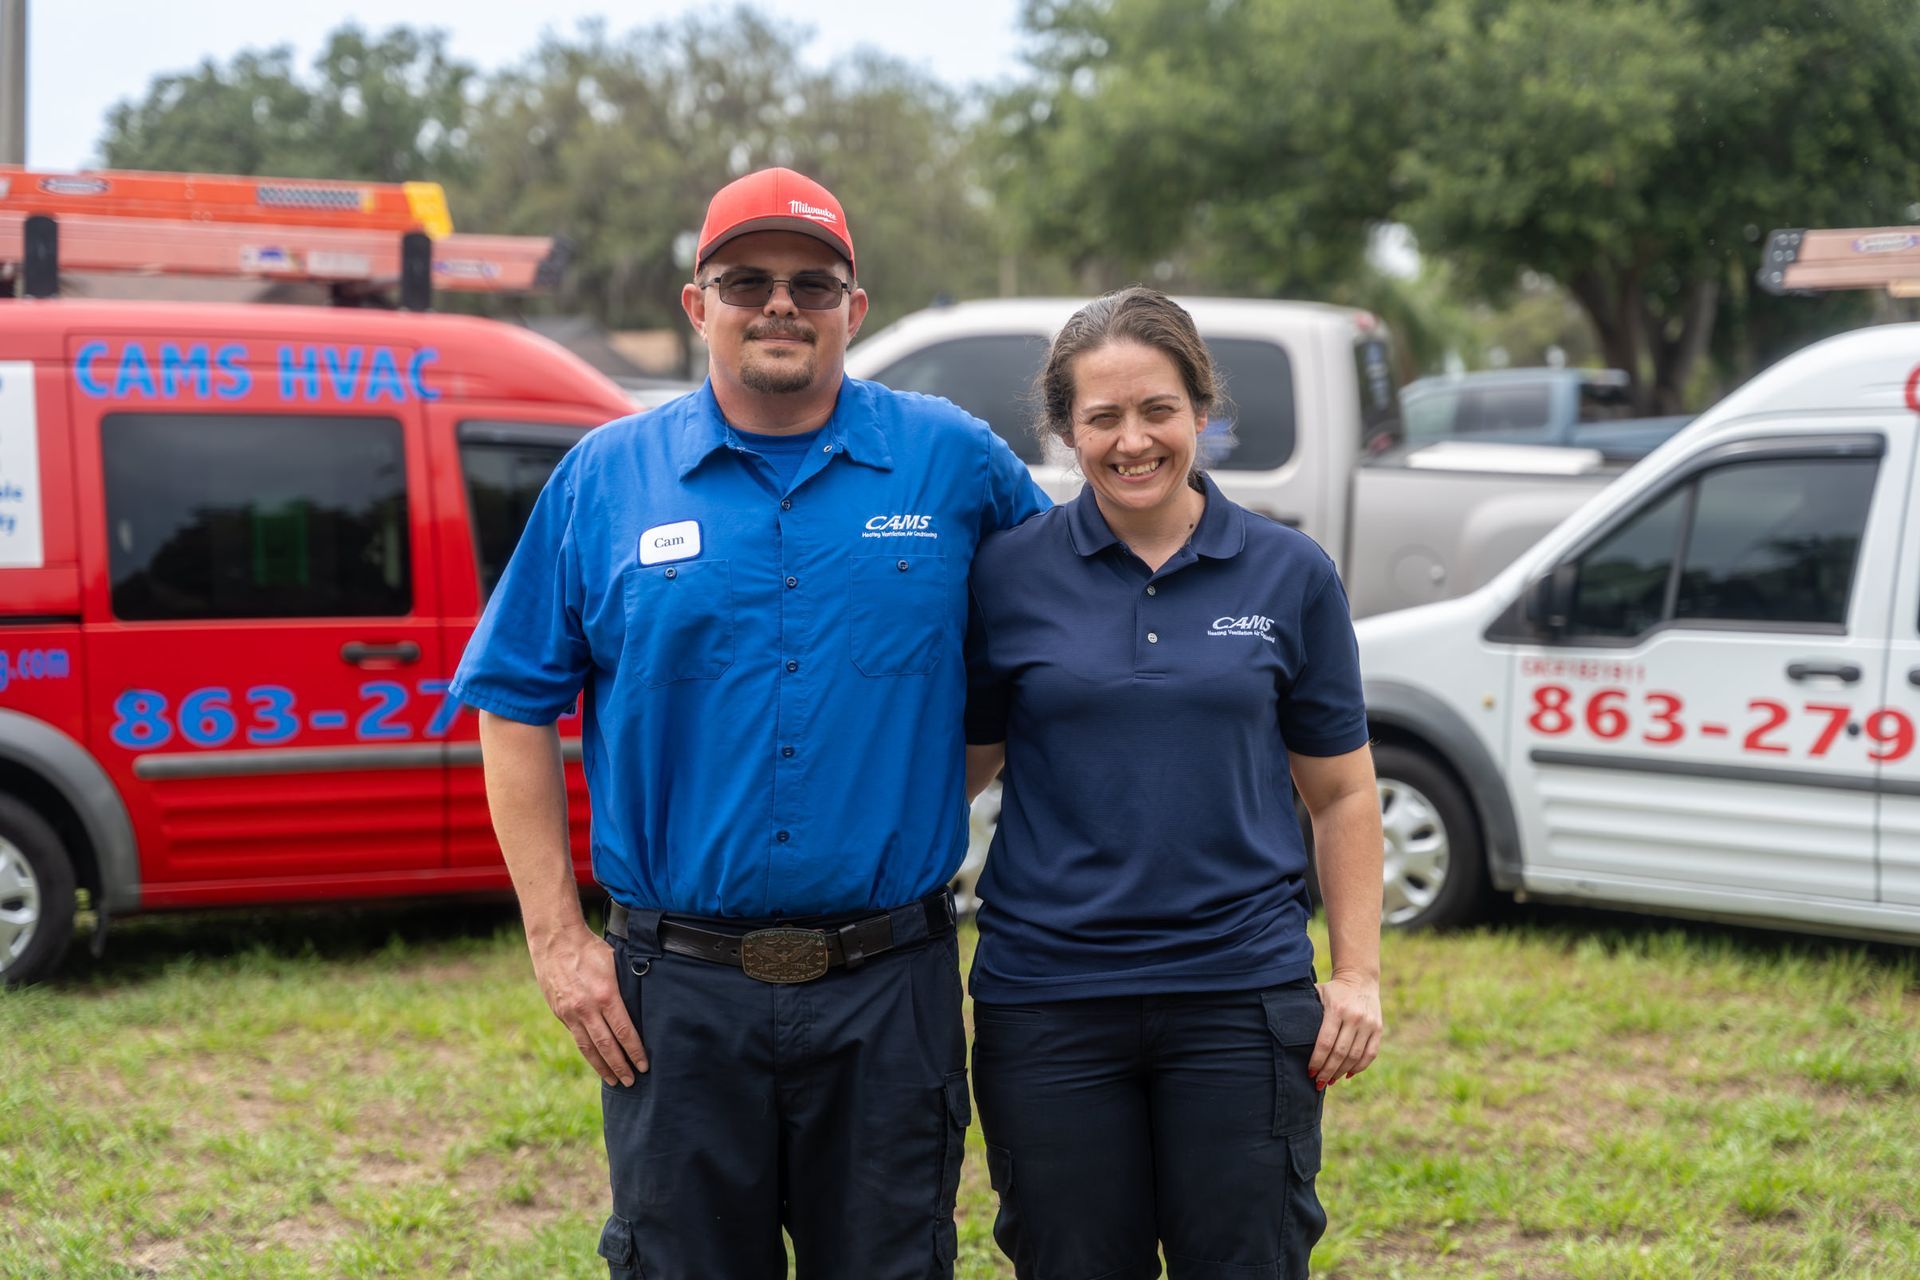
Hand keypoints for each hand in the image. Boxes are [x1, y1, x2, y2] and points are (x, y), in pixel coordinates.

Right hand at [528, 923, 648, 1086]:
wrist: (556, 940)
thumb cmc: (591, 948)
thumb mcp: (616, 962)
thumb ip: (626, 986)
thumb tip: (643, 1002)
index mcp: (606, 995)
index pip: (624, 1031)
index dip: (635, 1051)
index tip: (644, 1065)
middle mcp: (587, 1008)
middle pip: (607, 1045)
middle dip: (621, 1066)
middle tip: (632, 1082)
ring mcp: (571, 1013)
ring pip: (589, 1047)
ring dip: (603, 1067)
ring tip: (614, 1081)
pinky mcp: (560, 1013)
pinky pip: (577, 1038)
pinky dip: (588, 1053)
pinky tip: (596, 1062)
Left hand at [1309, 971, 1381, 1088]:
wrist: (1360, 978)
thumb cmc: (1332, 991)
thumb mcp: (1317, 994)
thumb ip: (1307, 1012)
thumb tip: (1287, 1035)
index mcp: (1336, 1010)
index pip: (1325, 1042)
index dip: (1317, 1061)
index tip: (1309, 1073)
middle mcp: (1354, 1017)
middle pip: (1340, 1053)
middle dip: (1327, 1071)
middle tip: (1318, 1083)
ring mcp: (1368, 1024)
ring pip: (1355, 1056)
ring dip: (1341, 1072)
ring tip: (1330, 1081)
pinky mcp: (1378, 1029)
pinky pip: (1370, 1054)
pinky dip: (1359, 1067)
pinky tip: (1347, 1074)